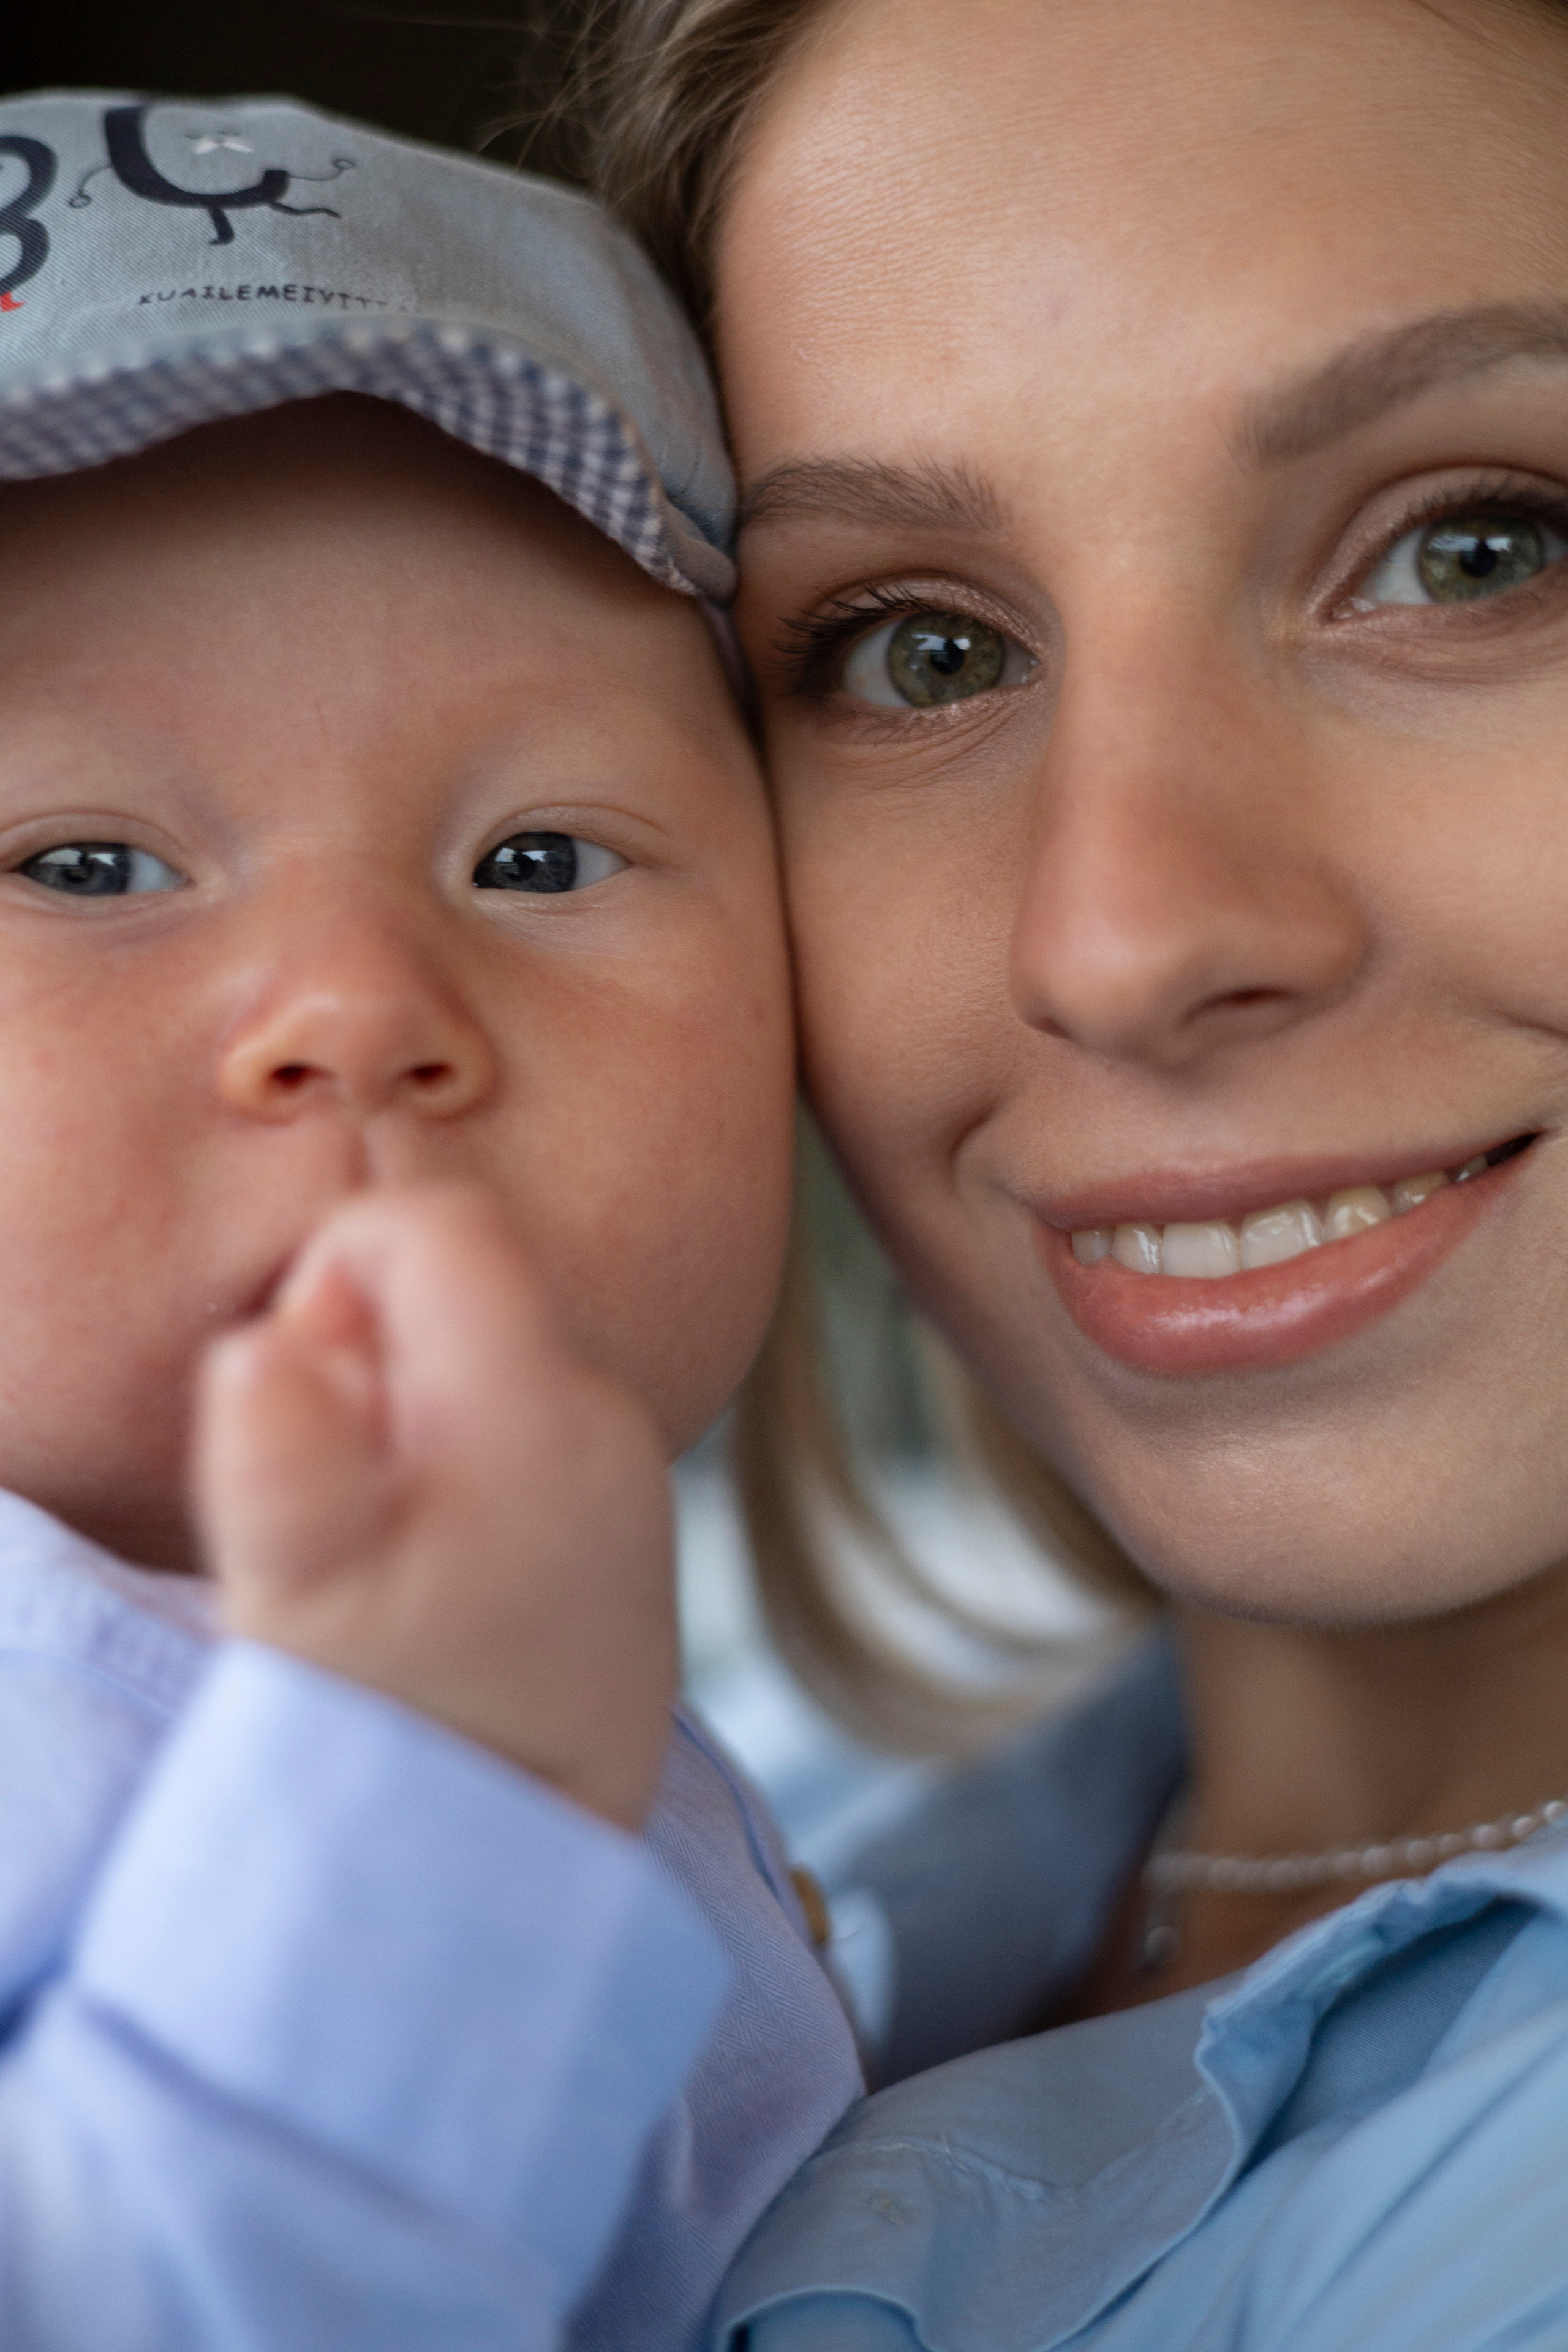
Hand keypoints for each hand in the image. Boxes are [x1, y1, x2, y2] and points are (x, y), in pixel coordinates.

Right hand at [193, 1184, 676, 1829]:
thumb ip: (274, 1452)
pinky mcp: (626, 1520)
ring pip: (484, 1360)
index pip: (436, 1228)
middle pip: (459, 1289)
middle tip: (339, 1496)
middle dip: (363, 1357)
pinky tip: (436, 1575)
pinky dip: (455, 1465)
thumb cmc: (408, 1738)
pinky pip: (521, 1428)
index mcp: (535, 1408)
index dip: (335, 1273)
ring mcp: (627, 1469)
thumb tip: (261, 1341)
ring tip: (385, 1551)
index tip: (302, 1396)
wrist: (527, 1869)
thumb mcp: (307, 1601)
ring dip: (404, 1421)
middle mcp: (606, 1416)